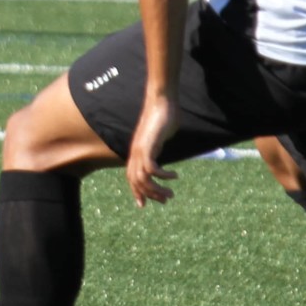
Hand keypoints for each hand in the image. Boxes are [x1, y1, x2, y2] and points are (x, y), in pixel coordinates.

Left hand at [125, 92, 179, 207]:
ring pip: (142, 179)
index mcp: (137, 152)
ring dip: (157, 189)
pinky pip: (151, 169)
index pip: (131, 177)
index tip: (143, 204)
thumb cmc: (163, 116)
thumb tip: (163, 151)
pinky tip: (174, 176)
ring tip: (171, 193)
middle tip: (166, 200)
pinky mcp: (148, 146)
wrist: (161, 101)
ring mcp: (140, 150)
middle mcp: (135, 153)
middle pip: (136, 181)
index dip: (136, 191)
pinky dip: (162, 176)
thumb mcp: (160, 136)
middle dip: (150, 194)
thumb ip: (159, 147)